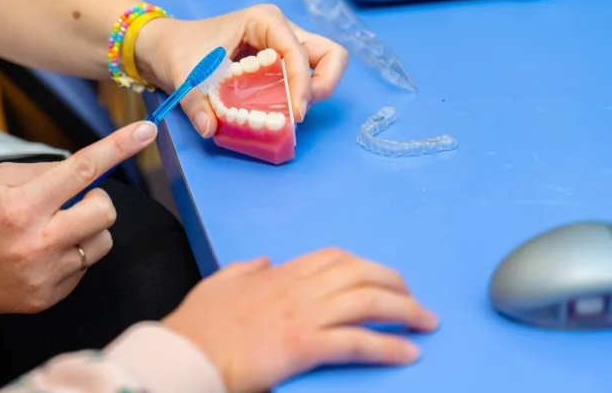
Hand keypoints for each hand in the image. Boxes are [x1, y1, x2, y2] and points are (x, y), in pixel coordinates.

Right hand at [0, 121, 157, 313]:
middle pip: (105, 212)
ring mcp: (43, 275)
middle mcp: (37, 243)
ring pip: (101, 243)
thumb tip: (84, 171)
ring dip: (87, 230)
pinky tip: (41, 254)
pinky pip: (83, 269)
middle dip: (96, 201)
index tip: (146, 130)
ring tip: (54, 230)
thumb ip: (44, 172)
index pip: (82, 170)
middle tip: (73, 201)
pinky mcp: (46, 298)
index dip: (118, 147)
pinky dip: (71, 256)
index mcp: (23, 206)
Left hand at [135, 5, 348, 136]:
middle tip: (299, 111)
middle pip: (329, 54)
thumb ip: (197, 103)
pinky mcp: (280, 61)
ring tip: (290, 113)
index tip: (294, 114)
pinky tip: (279, 110)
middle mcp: (281, 29)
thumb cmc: (179, 50)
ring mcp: (283, 44)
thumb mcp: (185, 76)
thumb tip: (211, 127)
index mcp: (264, 21)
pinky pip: (305, 77)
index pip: (298, 52)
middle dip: (322, 85)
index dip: (302, 84)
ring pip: (323, 64)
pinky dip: (300, 95)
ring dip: (314, 91)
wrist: (166, 47)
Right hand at [162, 248, 437, 392]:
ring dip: (404, 311)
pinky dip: (388, 346)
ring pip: (367, 302)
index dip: (365, 264)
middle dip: (395, 283)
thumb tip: (266, 260)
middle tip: (415, 299)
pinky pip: (356, 342)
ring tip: (426, 323)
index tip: (382, 276)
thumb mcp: (219, 284)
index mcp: (278, 275)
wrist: (185, 353)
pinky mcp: (304, 346)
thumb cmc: (198, 325)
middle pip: (360, 274)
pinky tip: (408, 353)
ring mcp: (303, 315)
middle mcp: (297, 289)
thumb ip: (245, 270)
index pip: (333, 258)